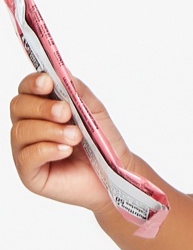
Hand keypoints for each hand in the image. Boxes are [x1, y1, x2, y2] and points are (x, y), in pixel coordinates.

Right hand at [9, 71, 131, 211]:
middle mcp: (30, 127)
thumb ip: (79, 93)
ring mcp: (27, 150)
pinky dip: (46, 149)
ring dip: (49, 130)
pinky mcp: (30, 173)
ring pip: (21, 131)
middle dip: (42, 107)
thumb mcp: (95, 113)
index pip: (26, 90)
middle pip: (18, 107)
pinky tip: (65, 151)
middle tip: (66, 113)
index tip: (47, 82)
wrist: (116, 176)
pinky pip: (26, 156)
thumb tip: (62, 73)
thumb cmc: (104, 145)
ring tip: (75, 137)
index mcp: (43, 109)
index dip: (32, 83)